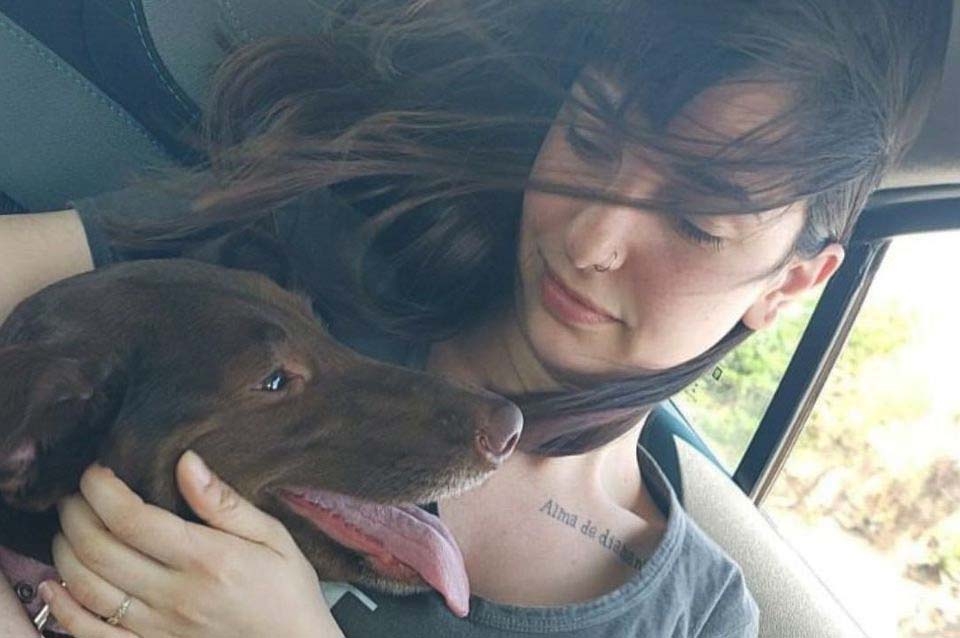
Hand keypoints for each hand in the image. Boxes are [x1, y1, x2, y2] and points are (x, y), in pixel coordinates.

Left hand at [40, 451, 343, 637]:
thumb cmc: (286, 589)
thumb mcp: (272, 536)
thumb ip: (225, 502)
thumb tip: (186, 461)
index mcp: (206, 559)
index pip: (132, 519)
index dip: (101, 490)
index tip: (96, 471)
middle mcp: (175, 595)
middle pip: (100, 550)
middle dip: (75, 514)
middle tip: (75, 494)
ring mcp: (158, 627)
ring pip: (87, 588)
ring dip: (66, 551)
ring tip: (69, 527)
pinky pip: (91, 633)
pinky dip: (63, 608)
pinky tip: (55, 583)